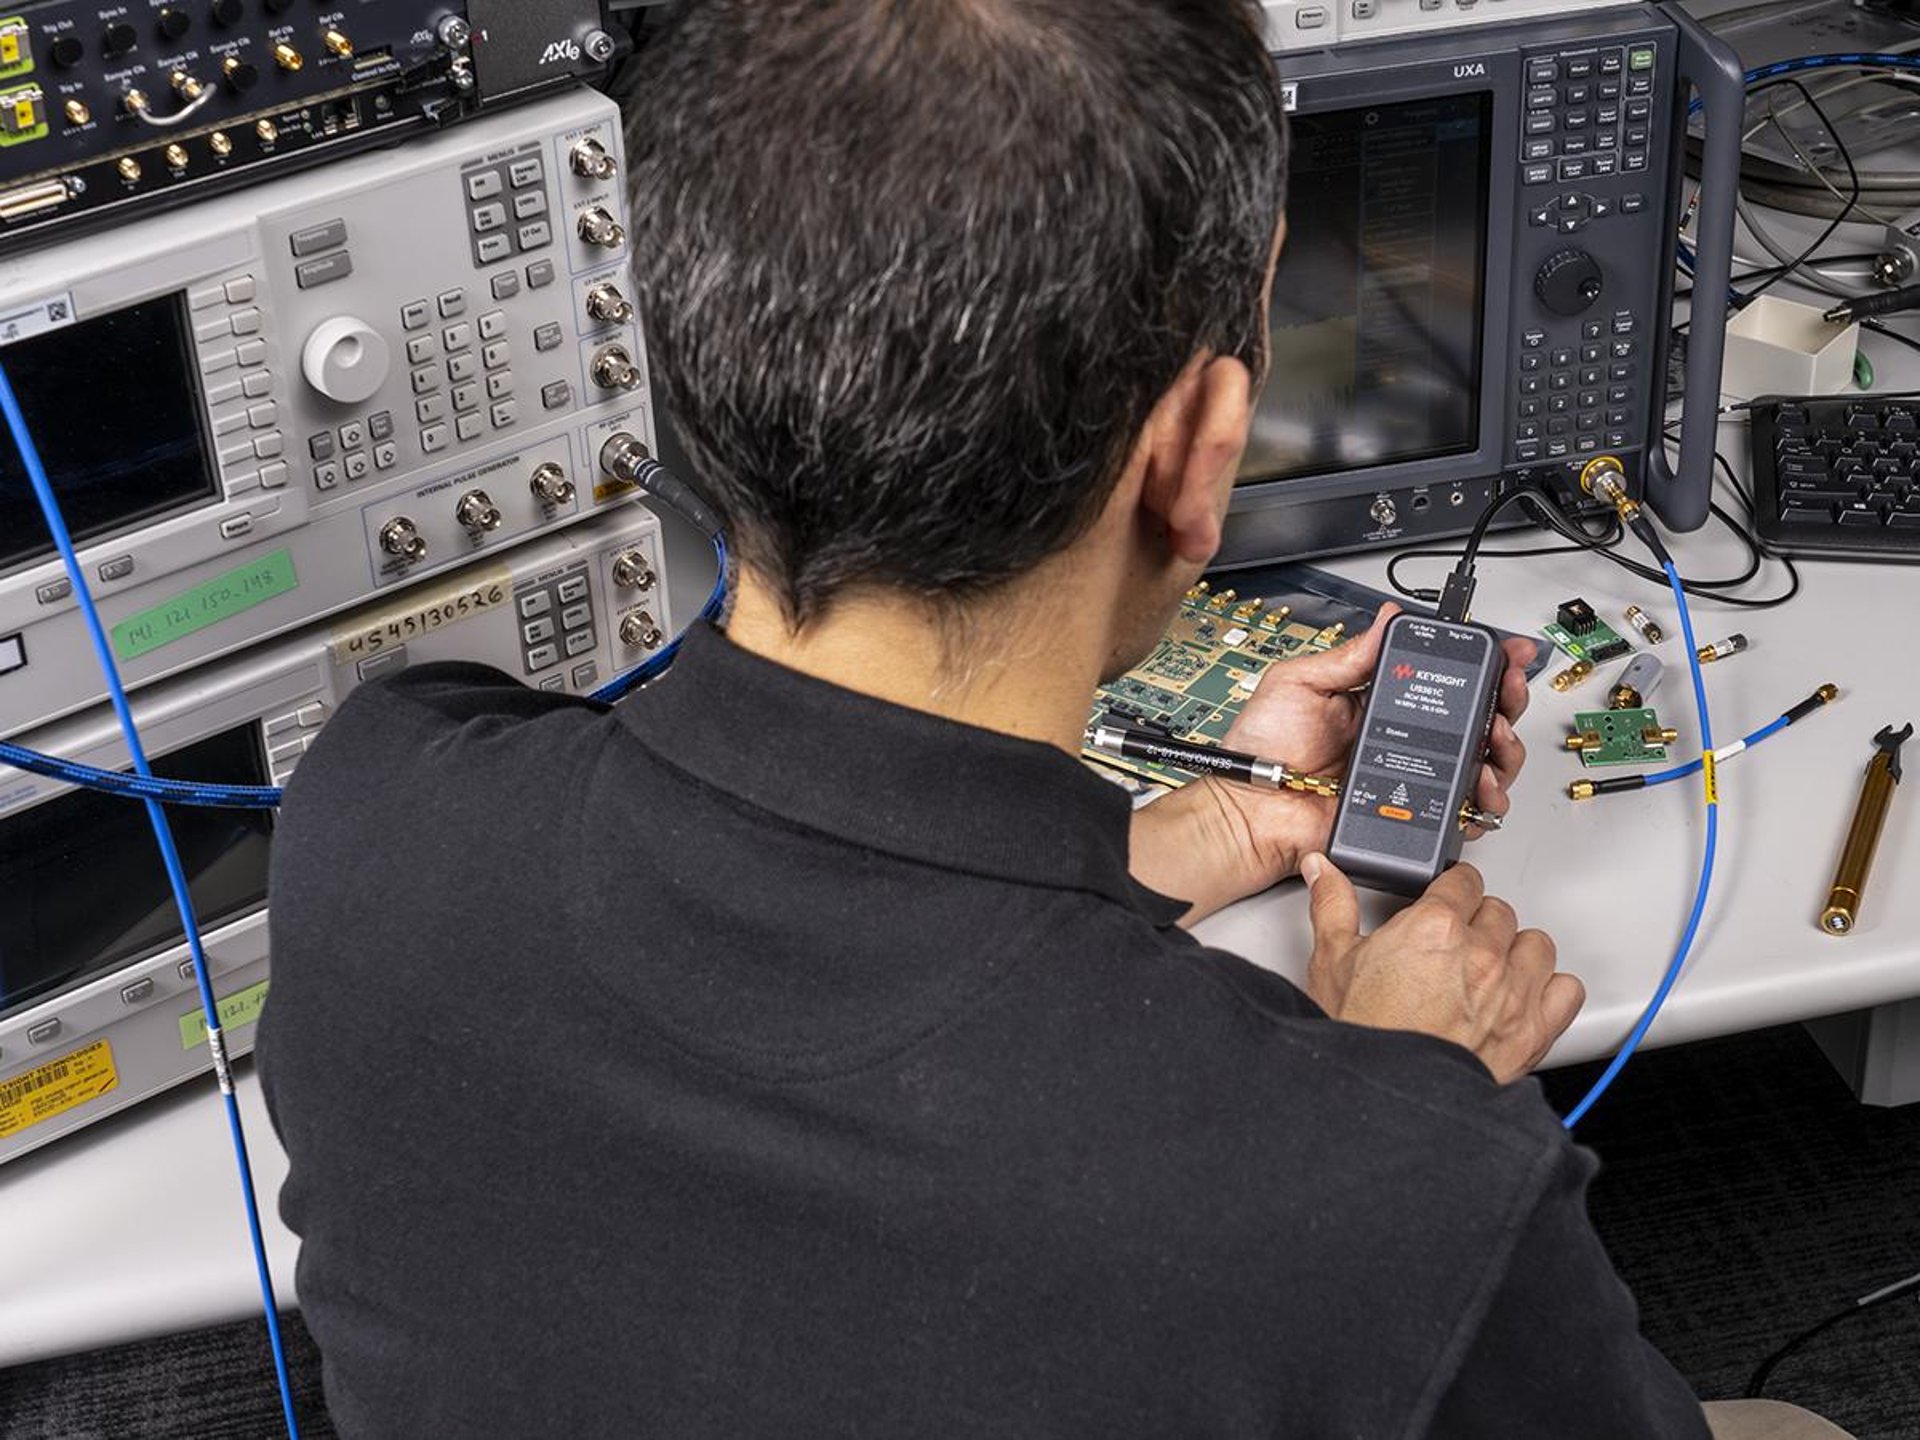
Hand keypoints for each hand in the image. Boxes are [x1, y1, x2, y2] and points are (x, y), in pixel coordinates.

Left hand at [1129, 604, 1533, 925]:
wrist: (1251, 807)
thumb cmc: (1264, 749)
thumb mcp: (1300, 682)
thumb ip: (1348, 654)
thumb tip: (1387, 619)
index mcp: (1381, 703)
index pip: (1444, 679)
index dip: (1481, 664)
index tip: (1504, 650)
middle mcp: (1405, 739)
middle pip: (1477, 719)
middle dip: (1506, 699)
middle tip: (1508, 688)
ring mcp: (1413, 778)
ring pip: (1483, 763)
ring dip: (1504, 746)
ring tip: (1497, 733)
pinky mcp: (1413, 815)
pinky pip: (1464, 811)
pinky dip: (1485, 798)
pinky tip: (1482, 781)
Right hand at [1301, 854, 1582, 1082]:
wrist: (1384, 1097)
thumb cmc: (1360, 1036)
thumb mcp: (1332, 961)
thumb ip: (1332, 905)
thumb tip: (1323, 871)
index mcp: (1435, 928)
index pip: (1463, 881)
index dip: (1450, 889)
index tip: (1444, 900)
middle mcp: (1482, 955)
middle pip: (1499, 911)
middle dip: (1478, 922)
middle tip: (1454, 945)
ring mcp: (1513, 993)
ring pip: (1536, 945)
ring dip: (1516, 952)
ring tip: (1489, 969)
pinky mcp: (1533, 1031)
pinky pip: (1567, 990)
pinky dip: (1550, 990)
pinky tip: (1524, 996)